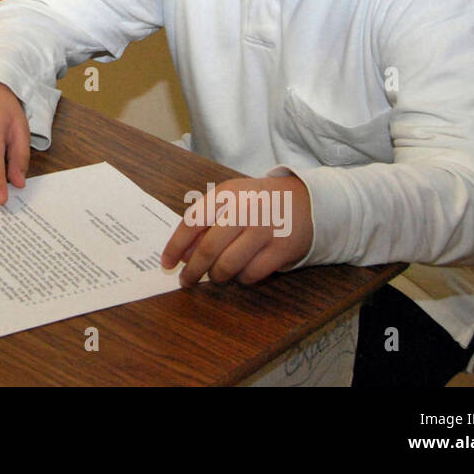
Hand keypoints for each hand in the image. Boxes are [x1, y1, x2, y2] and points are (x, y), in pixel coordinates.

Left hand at [161, 175, 312, 286]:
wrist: (306, 201)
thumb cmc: (257, 202)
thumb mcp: (231, 200)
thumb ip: (206, 222)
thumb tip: (184, 255)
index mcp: (227, 193)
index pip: (192, 222)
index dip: (175, 246)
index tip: (167, 263)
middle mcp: (245, 209)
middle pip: (208, 249)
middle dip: (193, 270)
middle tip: (186, 280)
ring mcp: (265, 230)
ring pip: (228, 266)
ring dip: (217, 276)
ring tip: (216, 275)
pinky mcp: (282, 249)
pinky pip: (251, 274)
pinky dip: (241, 278)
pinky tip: (241, 273)